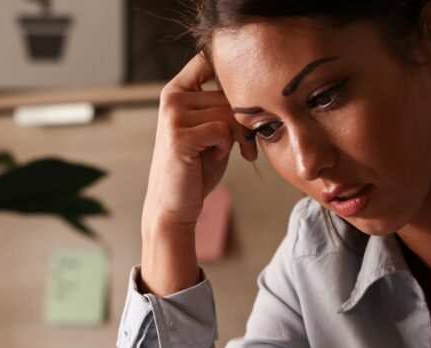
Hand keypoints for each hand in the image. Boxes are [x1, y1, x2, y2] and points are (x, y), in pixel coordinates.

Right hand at [143, 53, 256, 233]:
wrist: (175, 205)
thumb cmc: (197, 168)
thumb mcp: (211, 129)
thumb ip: (223, 105)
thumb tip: (259, 81)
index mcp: (176, 90)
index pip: (209, 60)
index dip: (235, 73)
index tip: (250, 95)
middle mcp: (171, 97)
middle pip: (228, 92)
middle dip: (246, 117)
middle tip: (249, 143)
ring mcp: (172, 116)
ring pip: (228, 111)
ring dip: (241, 133)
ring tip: (240, 151)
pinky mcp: (179, 136)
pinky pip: (222, 128)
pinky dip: (227, 145)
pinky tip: (218, 156)